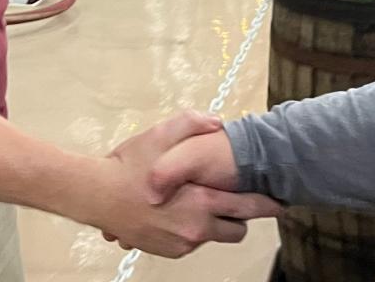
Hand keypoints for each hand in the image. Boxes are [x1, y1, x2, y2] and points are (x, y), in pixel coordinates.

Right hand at [90, 113, 278, 256]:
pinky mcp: (169, 252)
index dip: (268, 204)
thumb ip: (192, 124)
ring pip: (213, 235)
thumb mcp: (160, 134)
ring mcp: (182, 243)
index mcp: (201, 200)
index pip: (248, 207)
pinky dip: (190, 229)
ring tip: (194, 200)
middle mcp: (196, 228)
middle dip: (240, 216)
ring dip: (211, 221)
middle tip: (233, 200)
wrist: (94, 196)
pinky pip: (191, 241)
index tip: (280, 202)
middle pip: (238, 230)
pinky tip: (174, 211)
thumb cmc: (127, 166)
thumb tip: (217, 123)